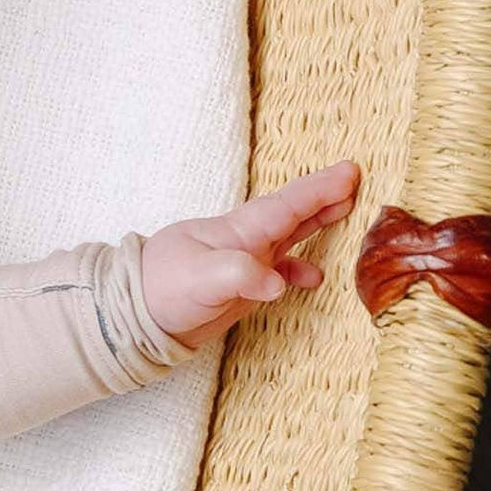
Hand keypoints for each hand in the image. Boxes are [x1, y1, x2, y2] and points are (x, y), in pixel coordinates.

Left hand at [139, 160, 362, 348]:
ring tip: (346, 211)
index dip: (319, 189)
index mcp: (237, 231)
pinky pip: (278, 272)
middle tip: (355, 179)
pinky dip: (297, 271)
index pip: (286, 205)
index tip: (350, 171)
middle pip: (291, 213)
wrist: (135, 318)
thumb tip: (276, 285)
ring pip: (288, 236)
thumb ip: (239, 275)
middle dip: (322, 196)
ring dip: (316, 224)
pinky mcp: (240, 287)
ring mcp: (243, 263)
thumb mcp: (199, 279)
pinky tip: (313, 279)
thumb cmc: (161, 290)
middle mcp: (243, 241)